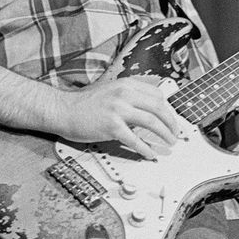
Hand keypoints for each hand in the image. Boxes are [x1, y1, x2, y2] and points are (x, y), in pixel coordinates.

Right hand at [50, 77, 181, 160]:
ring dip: (164, 134)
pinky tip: (150, 154)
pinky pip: (135, 139)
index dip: (167, 108)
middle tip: (175, 133)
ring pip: (151, 122)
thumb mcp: (110, 89)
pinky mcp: (111, 126)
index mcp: (126, 84)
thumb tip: (147, 107)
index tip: (170, 118)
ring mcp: (118, 110)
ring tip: (169, 143)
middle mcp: (124, 94)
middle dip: (171, 122)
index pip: (157, 94)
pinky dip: (145, 148)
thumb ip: (128, 95)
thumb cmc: (84, 103)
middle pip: (159, 107)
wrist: (63, 109)